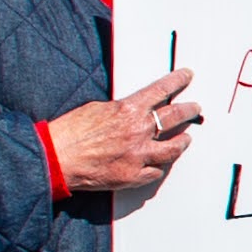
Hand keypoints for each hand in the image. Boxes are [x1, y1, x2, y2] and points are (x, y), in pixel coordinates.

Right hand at [47, 68, 200, 194]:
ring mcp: (139, 155)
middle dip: (189, 111)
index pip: (161, 90)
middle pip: (175, 117)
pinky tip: (161, 164)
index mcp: (128, 110)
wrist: (55, 158)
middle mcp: (138, 131)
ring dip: (182, 142)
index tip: (187, 76)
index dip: (177, 81)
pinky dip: (159, 166)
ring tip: (186, 139)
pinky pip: (156, 171)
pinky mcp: (134, 175)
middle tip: (196, 108)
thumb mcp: (96, 109)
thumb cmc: (69, 133)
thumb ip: (120, 110)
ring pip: (173, 148)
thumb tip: (133, 110)